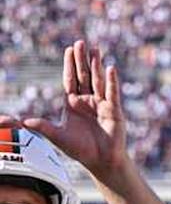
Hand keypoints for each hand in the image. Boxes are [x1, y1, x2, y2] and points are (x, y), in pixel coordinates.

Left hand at [0, 40, 129, 179]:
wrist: (100, 161)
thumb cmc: (80, 149)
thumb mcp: (58, 136)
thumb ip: (43, 126)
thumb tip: (24, 121)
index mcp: (73, 103)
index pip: (70, 79)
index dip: (69, 65)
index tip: (69, 49)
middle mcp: (87, 100)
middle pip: (84, 76)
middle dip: (82, 60)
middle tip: (81, 42)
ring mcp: (101, 104)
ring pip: (98, 81)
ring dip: (96, 65)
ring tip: (95, 49)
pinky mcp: (114, 110)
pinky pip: (112, 92)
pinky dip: (111, 81)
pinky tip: (110, 68)